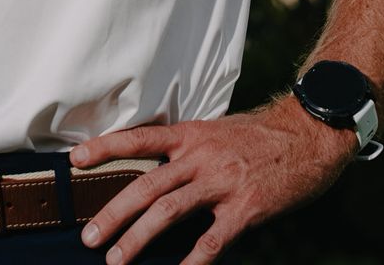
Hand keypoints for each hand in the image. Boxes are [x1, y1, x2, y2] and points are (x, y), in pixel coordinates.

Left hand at [69, 99, 356, 263]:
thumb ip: (186, 150)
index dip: (105, 147)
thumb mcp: (216, 131)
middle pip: (147, 184)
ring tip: (116, 259)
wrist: (309, 135)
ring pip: (169, 211)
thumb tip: (154, 170)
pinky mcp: (245, 206)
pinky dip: (192, 260)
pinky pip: (212, 239)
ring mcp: (223, 181)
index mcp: (190, 134)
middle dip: (113, 213)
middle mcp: (201, 155)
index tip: (74, 161)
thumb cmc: (259, 137)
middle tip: (89, 236)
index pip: (139, 138)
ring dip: (138, 238)